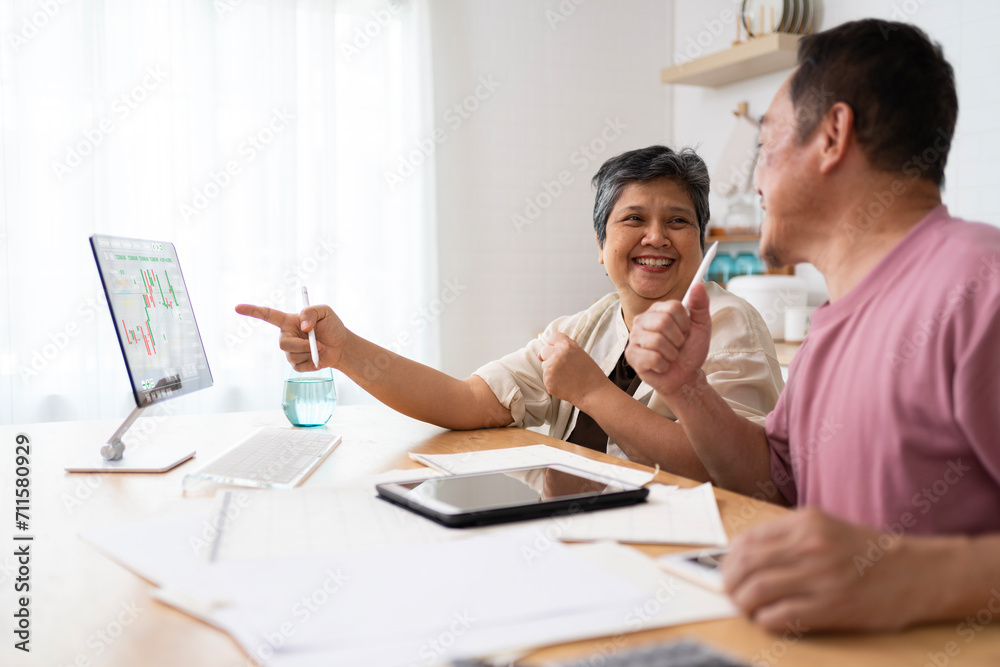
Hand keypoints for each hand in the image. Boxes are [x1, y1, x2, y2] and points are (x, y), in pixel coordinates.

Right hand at [234, 303, 348, 370]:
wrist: (341, 346)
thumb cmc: (331, 327)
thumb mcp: (324, 312)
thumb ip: (311, 312)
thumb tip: (302, 326)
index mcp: (288, 321)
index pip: (266, 315)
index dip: (252, 311)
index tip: (237, 308)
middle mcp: (286, 336)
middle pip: (283, 343)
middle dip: (301, 345)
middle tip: (318, 343)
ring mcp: (290, 351)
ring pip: (292, 355)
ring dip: (309, 352)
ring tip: (320, 348)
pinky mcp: (296, 365)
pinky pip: (299, 365)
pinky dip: (312, 362)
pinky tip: (318, 357)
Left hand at [538, 332, 609, 409]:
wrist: (593, 392)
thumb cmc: (589, 373)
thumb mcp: (579, 353)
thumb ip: (561, 349)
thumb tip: (539, 355)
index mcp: (567, 345)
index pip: (552, 337)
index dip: (555, 344)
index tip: (559, 351)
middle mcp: (557, 354)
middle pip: (544, 351)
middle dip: (550, 357)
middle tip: (564, 366)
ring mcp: (551, 368)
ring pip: (545, 365)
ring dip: (552, 370)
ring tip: (567, 376)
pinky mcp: (548, 381)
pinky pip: (546, 378)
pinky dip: (553, 381)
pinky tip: (564, 383)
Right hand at [625, 283, 711, 397]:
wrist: (684, 376)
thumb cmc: (690, 350)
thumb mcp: (701, 326)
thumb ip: (700, 305)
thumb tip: (698, 285)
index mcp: (658, 310)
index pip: (673, 307)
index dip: (684, 324)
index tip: (685, 332)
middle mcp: (643, 320)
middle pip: (663, 322)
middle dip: (677, 339)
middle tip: (677, 346)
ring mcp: (635, 337)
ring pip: (657, 341)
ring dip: (671, 354)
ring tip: (670, 356)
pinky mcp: (631, 355)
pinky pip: (652, 357)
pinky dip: (663, 365)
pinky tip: (662, 365)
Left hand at [723, 507, 921, 631]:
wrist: (918, 573)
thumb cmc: (866, 552)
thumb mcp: (825, 528)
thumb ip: (786, 536)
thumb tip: (741, 553)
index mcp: (806, 522)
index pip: (748, 540)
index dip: (729, 560)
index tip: (727, 571)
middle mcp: (811, 546)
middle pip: (746, 565)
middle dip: (729, 583)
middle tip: (730, 593)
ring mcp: (821, 577)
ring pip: (758, 590)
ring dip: (743, 603)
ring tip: (745, 607)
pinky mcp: (831, 607)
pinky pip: (781, 616)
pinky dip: (765, 621)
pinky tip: (767, 620)